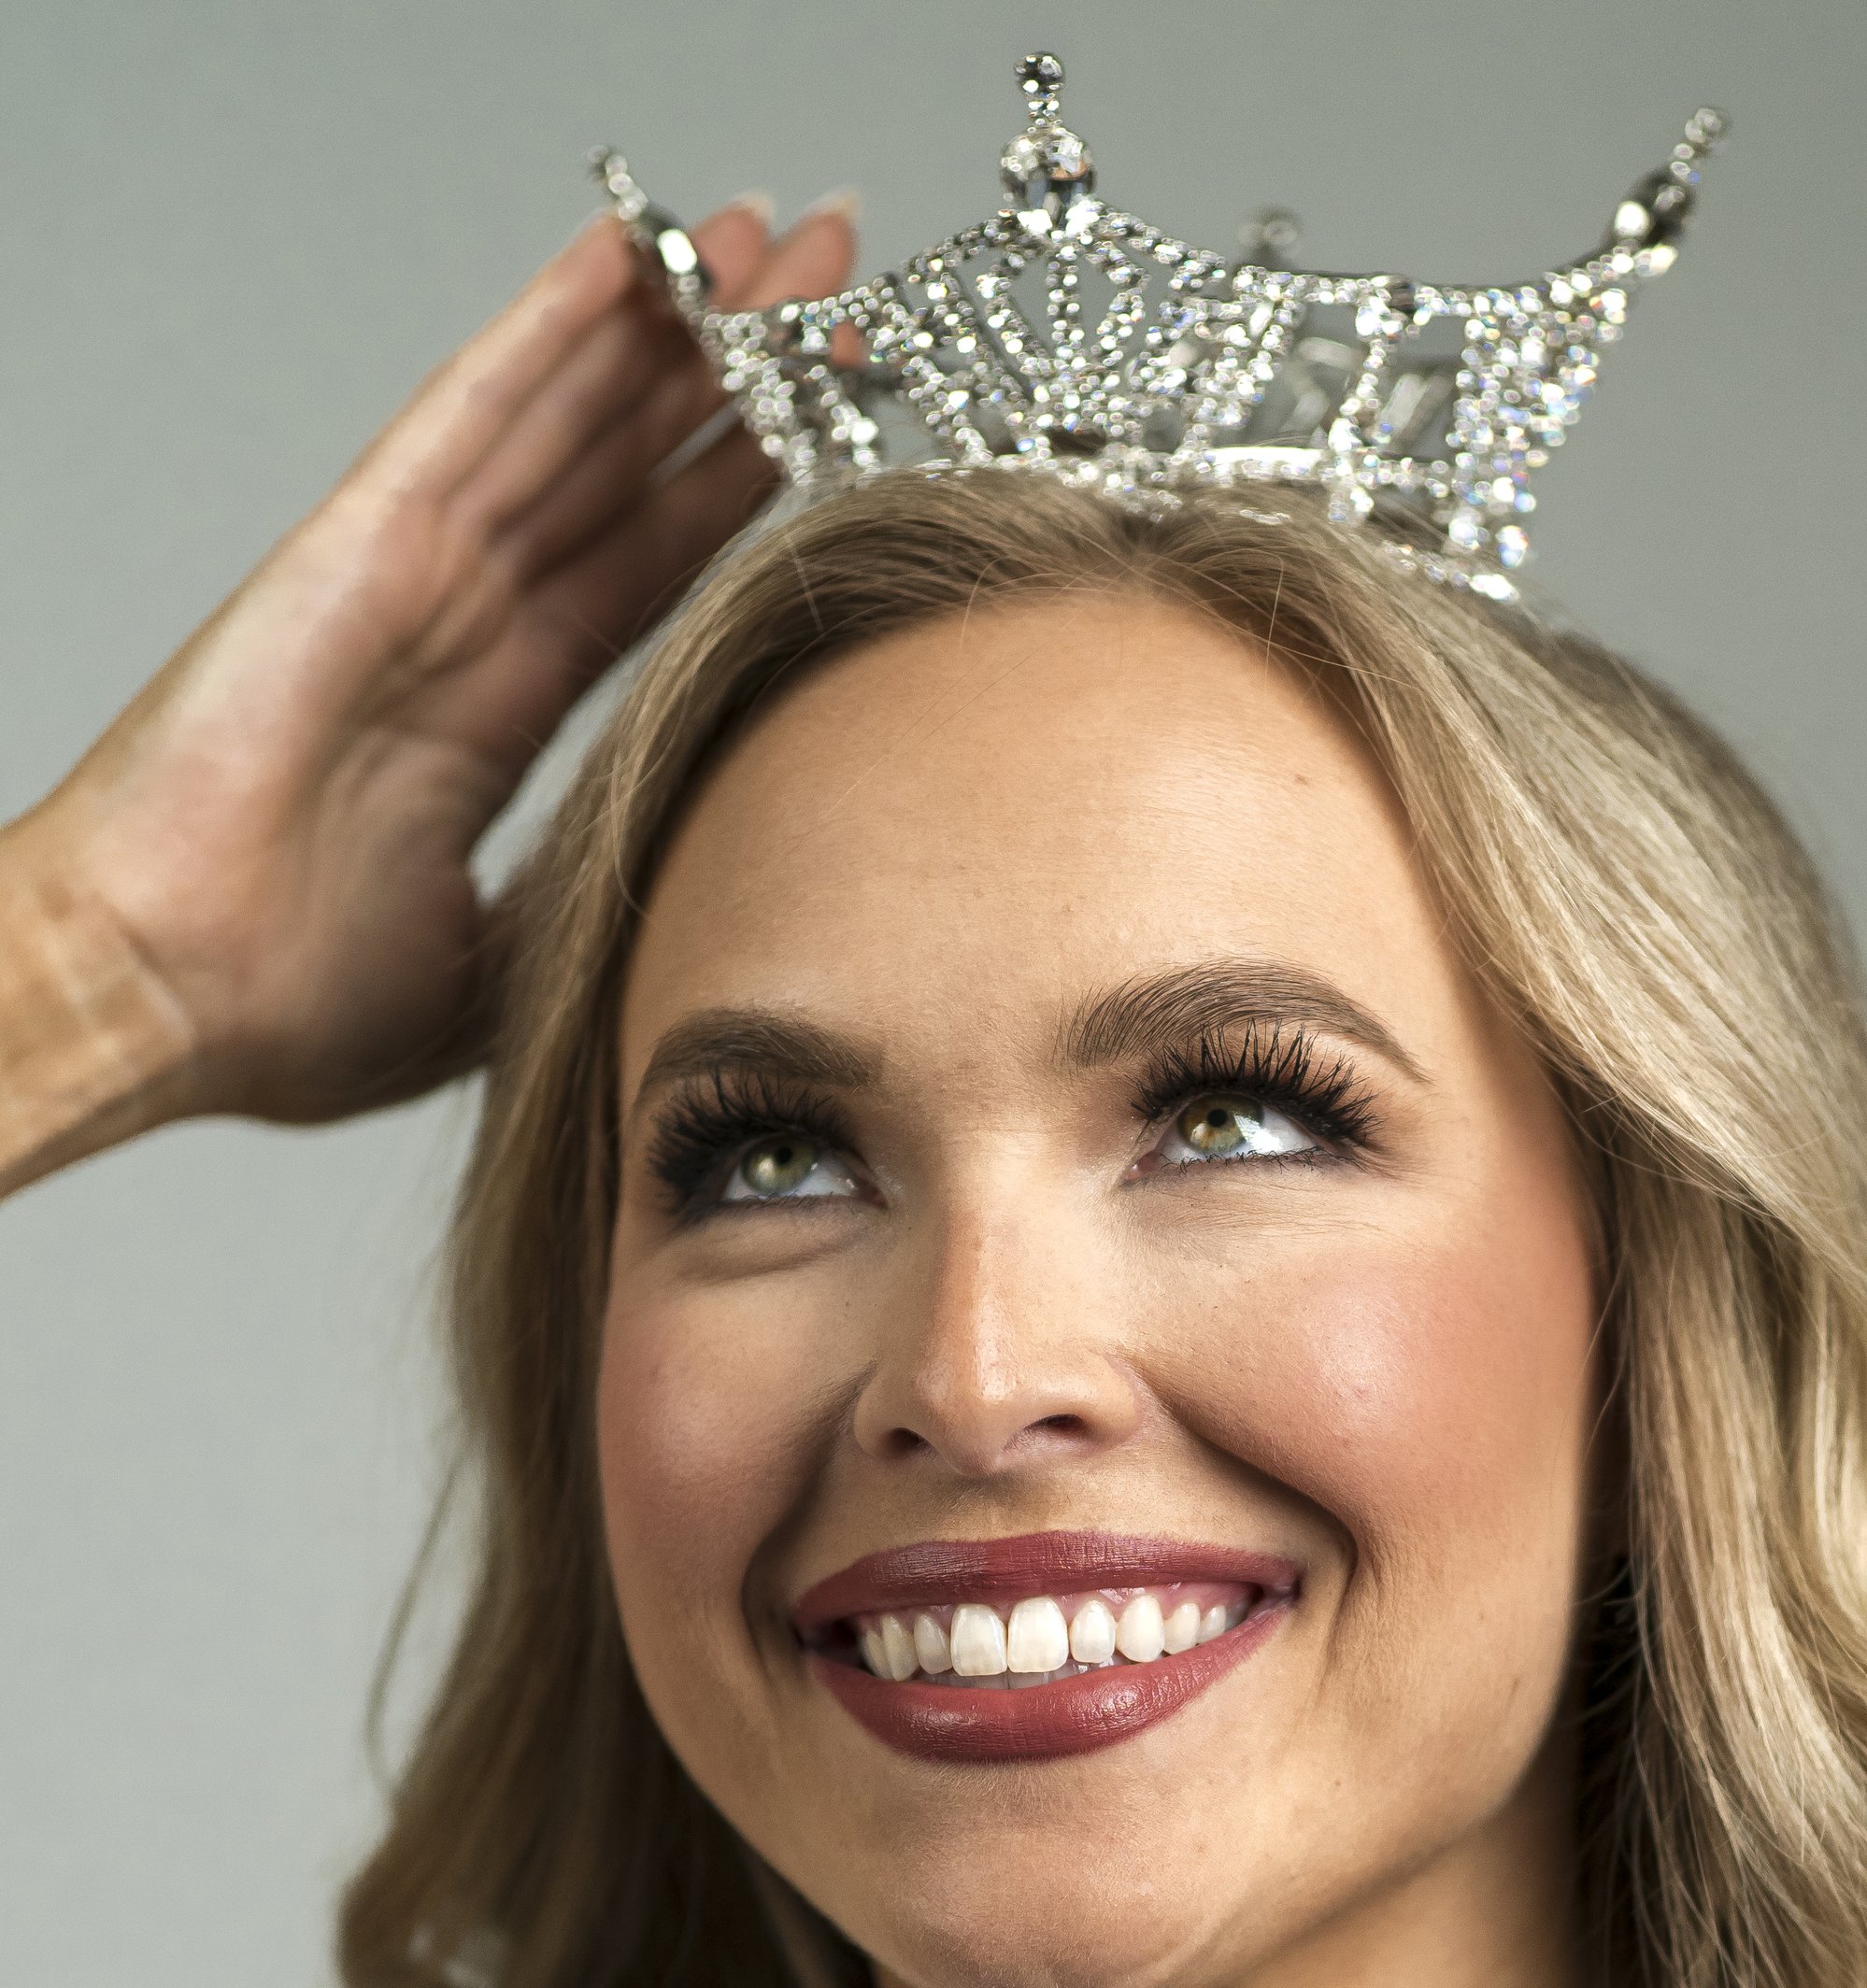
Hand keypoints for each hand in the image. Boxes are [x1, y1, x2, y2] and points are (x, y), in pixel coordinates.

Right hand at [14, 194, 854, 1135]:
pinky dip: (550, 329)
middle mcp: (460, 624)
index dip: (732, 491)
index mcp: (489, 716)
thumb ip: (597, 897)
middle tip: (838, 284)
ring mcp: (411, 574)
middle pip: (620, 472)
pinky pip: (474, 414)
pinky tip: (630, 255)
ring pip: (565, 418)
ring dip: (664, 321)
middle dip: (728, 376)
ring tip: (768, 237)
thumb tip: (703, 894)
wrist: (161, 997)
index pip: (641, 574)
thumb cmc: (285, 1004)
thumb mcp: (507, 963)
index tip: (832, 429)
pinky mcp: (362, 544)